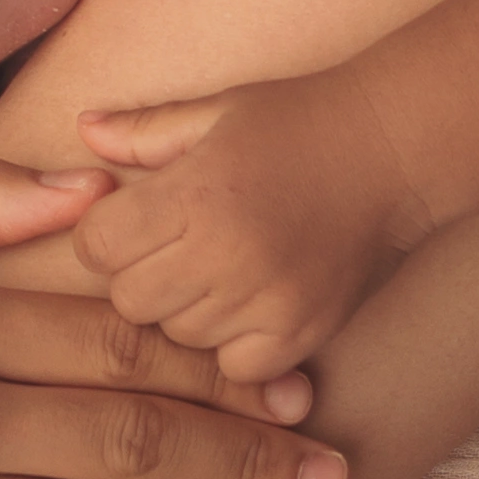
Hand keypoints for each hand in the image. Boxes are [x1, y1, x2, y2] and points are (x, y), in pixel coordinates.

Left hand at [71, 73, 428, 384]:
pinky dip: (234, 345)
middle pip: (128, 301)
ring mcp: (266, 299)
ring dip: (185, 311)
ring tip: (218, 270)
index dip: (105, 233)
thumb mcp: (218, 111)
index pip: (96, 246)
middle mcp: (226, 253)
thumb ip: (145, 130)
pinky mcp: (301, 333)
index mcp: (195, 193)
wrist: (396, 149)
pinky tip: (251, 304)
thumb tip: (83, 129)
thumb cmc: (299, 121)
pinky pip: (233, 367)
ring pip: (178, 338)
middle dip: (139, 275)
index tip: (132, 218)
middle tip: (174, 247)